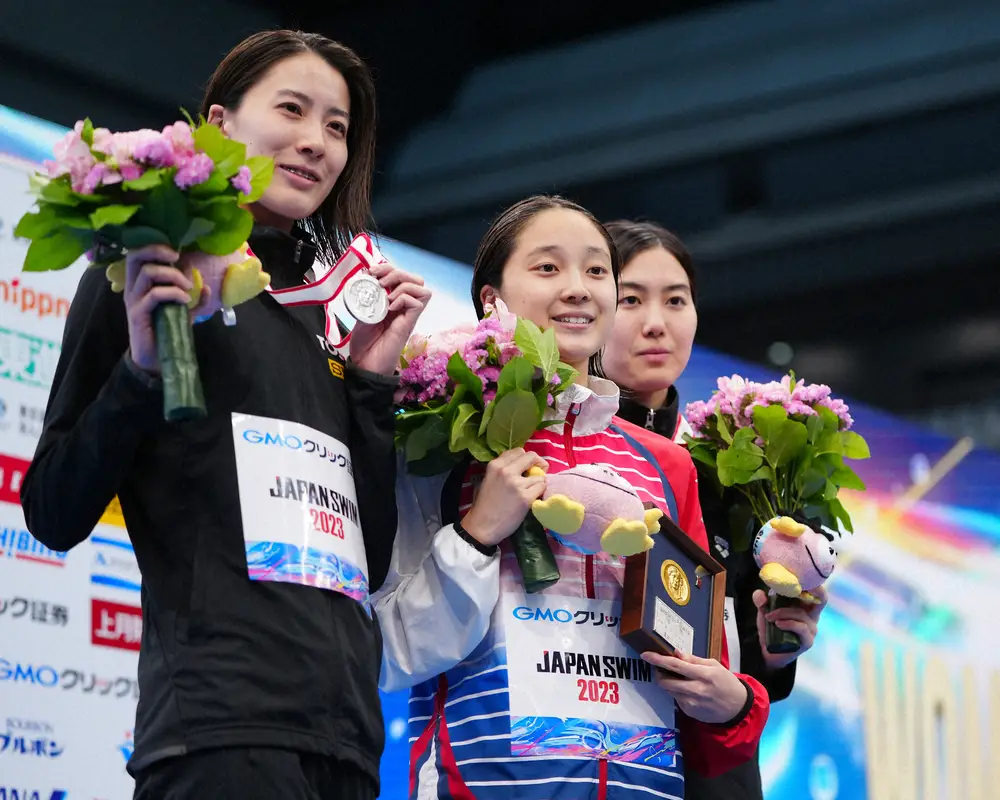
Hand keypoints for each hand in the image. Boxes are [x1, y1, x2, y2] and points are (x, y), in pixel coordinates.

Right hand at [124, 245, 208, 374]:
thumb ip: (196, 300)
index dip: (155, 247)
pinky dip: (173, 293)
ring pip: (147, 273)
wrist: (155, 358)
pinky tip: (185, 300)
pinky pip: (154, 295)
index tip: (176, 253)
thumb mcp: (184, 313)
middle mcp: (132, 288)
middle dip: (157, 251)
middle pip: (135, 256)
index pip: (138, 255)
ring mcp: (133, 300)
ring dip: (172, 276)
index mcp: (140, 283)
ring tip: (188, 287)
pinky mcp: (137, 313)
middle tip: (177, 258)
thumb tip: (208, 286)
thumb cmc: (167, 331)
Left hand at [349, 264, 431, 375]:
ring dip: (402, 284)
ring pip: (422, 288)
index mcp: (393, 302)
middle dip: (397, 272)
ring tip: (386, 295)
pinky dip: (404, 298)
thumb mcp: (363, 313)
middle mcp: (404, 307)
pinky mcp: (409, 324)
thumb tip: (368, 279)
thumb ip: (369, 298)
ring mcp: (408, 315)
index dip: (388, 268)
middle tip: (380, 281)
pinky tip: (390, 307)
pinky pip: (417, 303)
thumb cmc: (364, 343)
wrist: (365, 365)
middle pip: (416, 279)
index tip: (370, 272)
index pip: (401, 276)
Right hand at [461, 449, 548, 546]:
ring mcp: (517, 484)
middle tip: (537, 474)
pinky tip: (532, 499)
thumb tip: (521, 465)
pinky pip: (541, 488)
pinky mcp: (526, 497)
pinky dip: (540, 493)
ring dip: (538, 483)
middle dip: (538, 464)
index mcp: (495, 465)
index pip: (518, 451)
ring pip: (540, 475)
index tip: (527, 467)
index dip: (526, 458)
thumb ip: (503, 469)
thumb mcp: (488, 479)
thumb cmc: (484, 505)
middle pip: (531, 457)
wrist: (482, 526)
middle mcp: (506, 471)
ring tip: (531, 492)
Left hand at [642, 650, 748, 723]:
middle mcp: (696, 690)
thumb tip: (676, 652)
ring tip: (677, 678)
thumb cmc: (726, 682)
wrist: (737, 707)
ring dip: (667, 683)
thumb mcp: (714, 665)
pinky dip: (677, 692)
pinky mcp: (690, 712)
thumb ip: (693, 660)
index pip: (675, 666)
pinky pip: (676, 699)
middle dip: (659, 673)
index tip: (645, 654)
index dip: (658, 660)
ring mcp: (692, 703)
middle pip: (666, 682)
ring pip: (668, 691)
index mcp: (703, 675)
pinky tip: (687, 690)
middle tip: (662, 668)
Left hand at [753, 585, 826, 669]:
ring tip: (768, 616)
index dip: (813, 581)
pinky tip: (777, 624)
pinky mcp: (808, 640)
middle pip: (822, 599)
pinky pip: (800, 627)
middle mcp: (812, 615)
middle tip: (797, 585)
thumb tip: (760, 593)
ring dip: (783, 612)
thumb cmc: (771, 627)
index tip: (801, 573)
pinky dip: (788, 623)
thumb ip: (761, 601)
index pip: (816, 591)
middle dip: (814, 590)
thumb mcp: (764, 610)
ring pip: (801, 613)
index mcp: (805, 605)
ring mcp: (811, 628)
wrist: (769, 651)